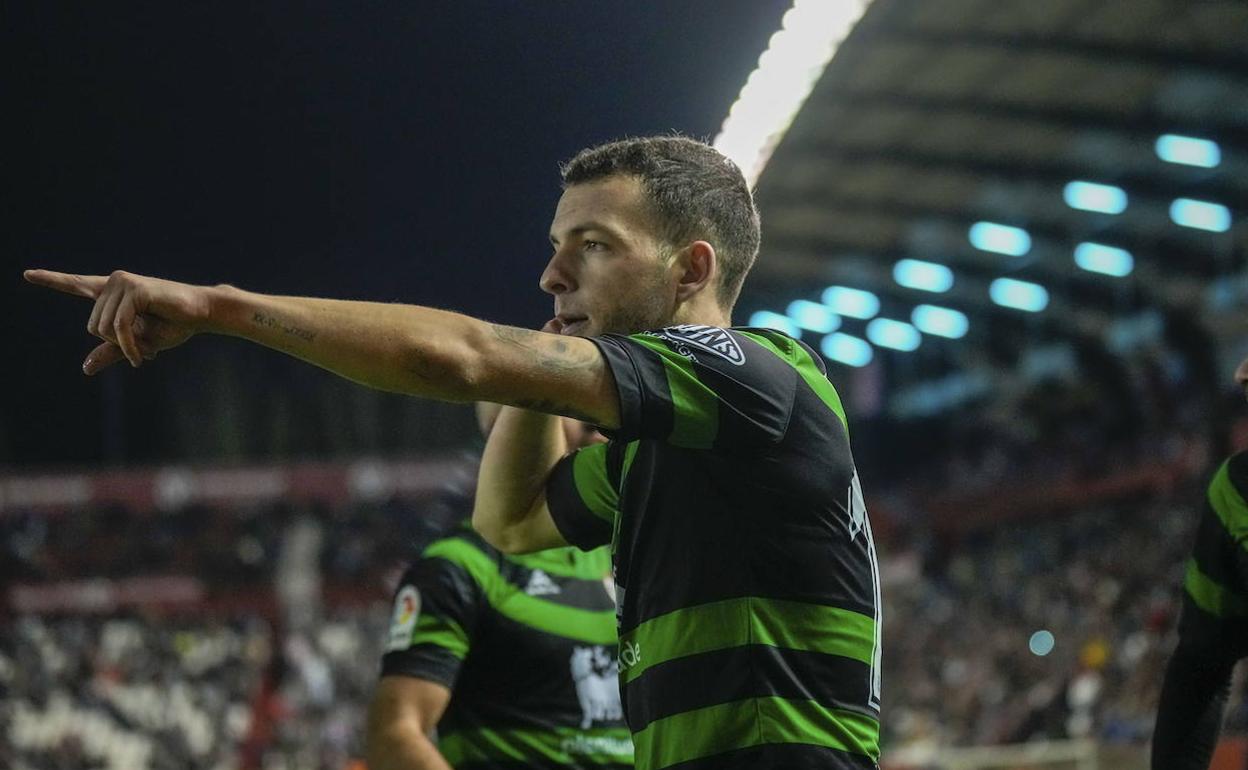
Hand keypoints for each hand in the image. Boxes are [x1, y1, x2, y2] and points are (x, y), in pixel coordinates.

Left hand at [24, 269, 212, 373]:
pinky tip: (144, 354)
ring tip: (148, 347)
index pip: (76, 284)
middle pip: (93, 326)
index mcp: (112, 293)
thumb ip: (110, 351)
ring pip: (104, 328)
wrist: (201, 314)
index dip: (51, 280)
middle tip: (142, 348)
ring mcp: (123, 283)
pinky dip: (129, 346)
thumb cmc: (173, 325)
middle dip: (116, 344)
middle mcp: (113, 282)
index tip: (27, 274)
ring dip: (125, 346)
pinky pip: (119, 327)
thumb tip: (85, 368)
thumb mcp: (138, 342)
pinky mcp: (135, 290)